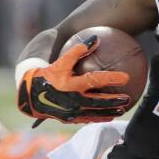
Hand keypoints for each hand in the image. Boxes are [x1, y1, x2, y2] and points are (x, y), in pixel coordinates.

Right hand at [16, 36, 131, 123]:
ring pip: (95, 114)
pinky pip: (87, 119)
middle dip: (114, 102)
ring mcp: (71, 112)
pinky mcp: (69, 119)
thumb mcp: (60, 61)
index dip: (111, 78)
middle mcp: (72, 100)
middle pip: (98, 102)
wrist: (29, 95)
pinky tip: (108, 116)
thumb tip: (95, 38)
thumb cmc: (47, 75)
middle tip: (128, 99)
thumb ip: (77, 50)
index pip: (95, 81)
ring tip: (123, 111)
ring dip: (110, 112)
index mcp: (71, 85)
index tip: (126, 77)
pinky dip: (98, 118)